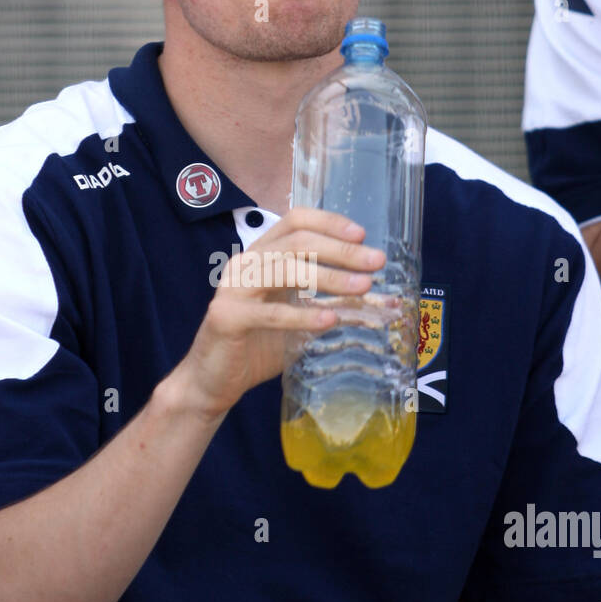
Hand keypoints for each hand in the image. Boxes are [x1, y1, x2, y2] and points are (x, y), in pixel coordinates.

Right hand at [180, 207, 384, 419]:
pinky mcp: (227, 317)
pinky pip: (269, 313)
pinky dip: (302, 316)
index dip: (329, 223)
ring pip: (285, 269)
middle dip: (341, 250)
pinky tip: (328, 322)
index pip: (296, 221)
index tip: (362, 236)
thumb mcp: (305, 321)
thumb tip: (385, 303)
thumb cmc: (258, 346)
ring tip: (362, 288)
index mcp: (262, 255)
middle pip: (297, 241)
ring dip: (329, 277)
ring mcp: (233, 288)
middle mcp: (245, 263)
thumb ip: (337, 307)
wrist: (214, 380)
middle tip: (376, 262)